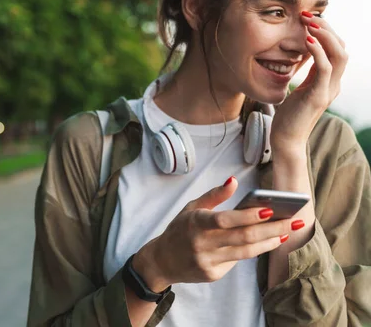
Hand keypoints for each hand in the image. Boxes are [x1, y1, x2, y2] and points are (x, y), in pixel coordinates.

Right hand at [134, 177, 297, 290]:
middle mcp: (201, 243)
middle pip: (243, 237)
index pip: (225, 219)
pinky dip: (254, 251)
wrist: (162, 261)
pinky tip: (267, 243)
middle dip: (272, 229)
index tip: (270, 208)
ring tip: (286, 233)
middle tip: (293, 221)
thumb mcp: (191, 208)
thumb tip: (234, 181)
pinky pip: (238, 261)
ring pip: (246, 252)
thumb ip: (214, 195)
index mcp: (195, 223)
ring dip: (269, 242)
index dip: (248, 215)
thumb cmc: (180, 230)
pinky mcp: (213, 274)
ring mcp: (208, 261)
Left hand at [270, 12, 347, 150]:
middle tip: (307, 14)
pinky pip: (325, 68)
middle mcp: (334, 84)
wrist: (285, 139)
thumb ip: (306, 73)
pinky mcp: (318, 96)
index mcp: (330, 81)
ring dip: (325, 35)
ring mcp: (328, 90)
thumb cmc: (288, 115)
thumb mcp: (299, 88)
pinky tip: (306, 39)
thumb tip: (302, 55)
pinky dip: (318, 51)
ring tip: (308, 21)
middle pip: (342, 48)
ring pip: (339, 54)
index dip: (326, 31)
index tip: (308, 18)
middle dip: (327, 27)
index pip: (337, 49)